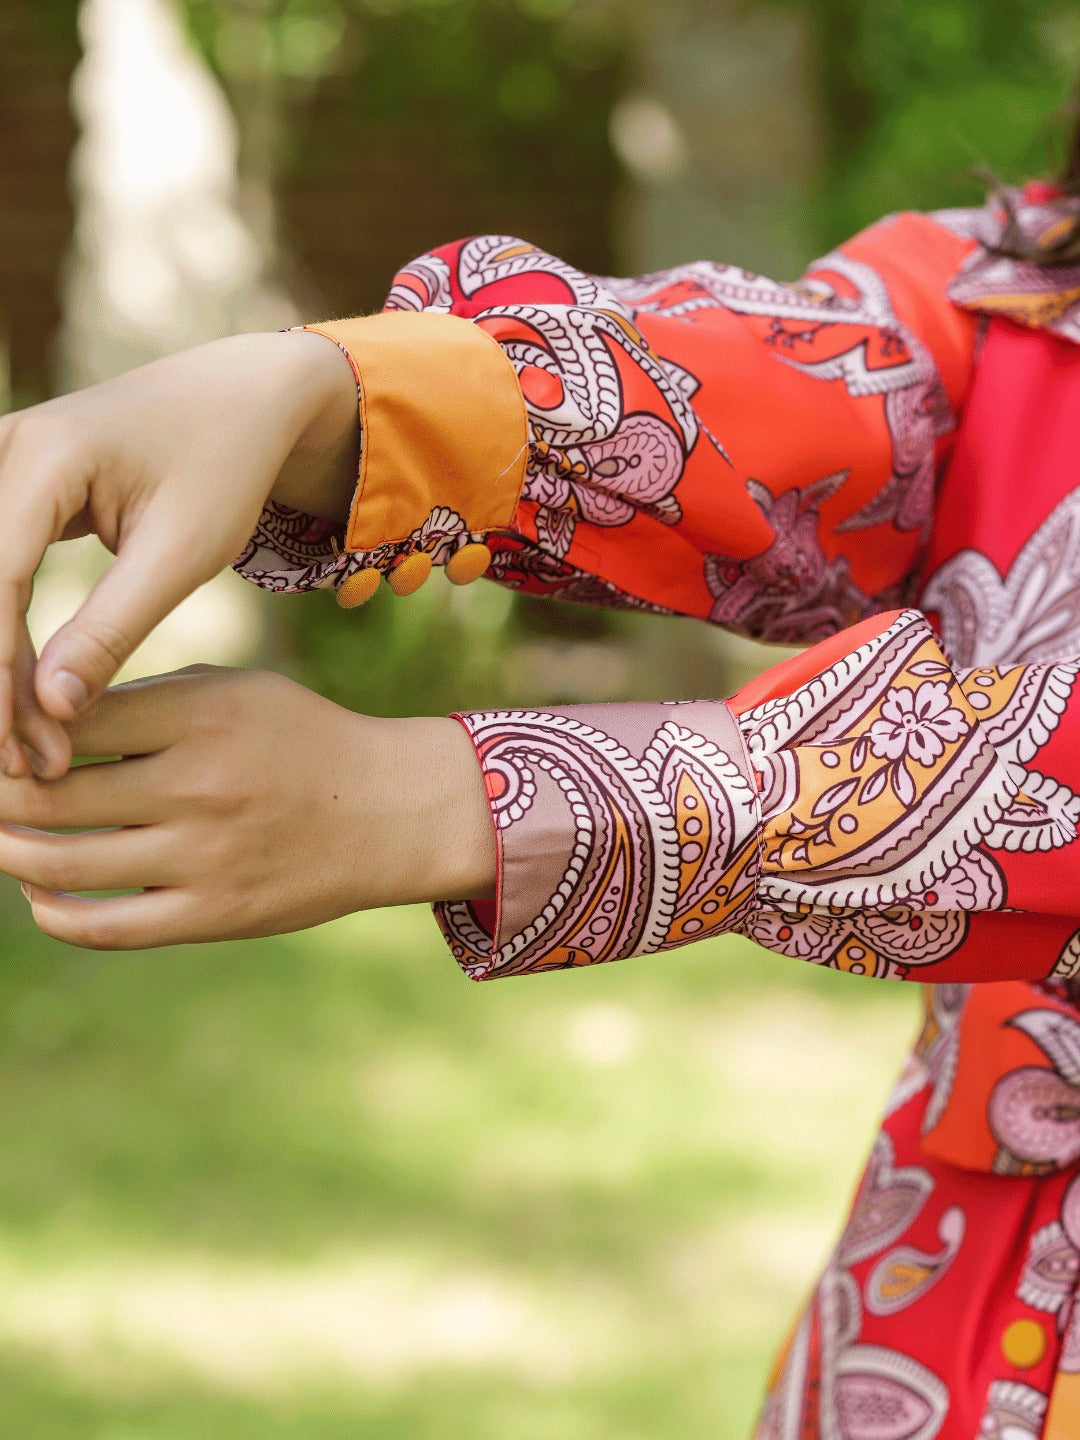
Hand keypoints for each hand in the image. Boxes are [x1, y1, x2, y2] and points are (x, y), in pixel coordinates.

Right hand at [0, 328, 359, 778]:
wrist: (241, 397)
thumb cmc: (225, 467)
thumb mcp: (181, 553)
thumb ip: (111, 628)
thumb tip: (47, 709)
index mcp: (43, 457)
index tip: (21, 752)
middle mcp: (1, 449)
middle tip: (24, 765)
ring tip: (24, 748)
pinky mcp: (6, 488)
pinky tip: (18, 702)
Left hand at [0, 667, 495, 949]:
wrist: (388, 812)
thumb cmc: (298, 739)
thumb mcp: (232, 691)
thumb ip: (142, 700)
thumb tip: (34, 726)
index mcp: (198, 716)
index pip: (64, 720)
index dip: (9, 731)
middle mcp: (197, 786)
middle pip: (48, 795)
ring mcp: (204, 858)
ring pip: (60, 864)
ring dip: (7, 851)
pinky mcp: (214, 916)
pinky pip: (105, 927)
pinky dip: (53, 913)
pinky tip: (38, 895)